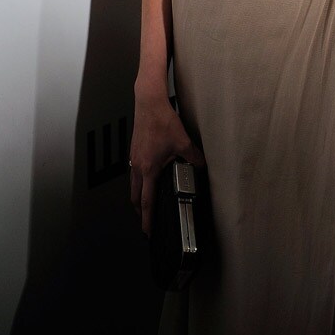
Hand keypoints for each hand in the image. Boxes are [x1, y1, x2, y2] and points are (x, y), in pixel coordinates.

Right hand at [129, 93, 205, 236]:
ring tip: (146, 203)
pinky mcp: (134, 151)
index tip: (147, 231)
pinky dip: (139, 181)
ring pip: (133, 184)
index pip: (146, 201)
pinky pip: (134, 172)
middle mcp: (138, 166)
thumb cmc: (162, 121)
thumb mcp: (183, 141)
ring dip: (138, 196)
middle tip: (146, 221)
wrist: (148, 103)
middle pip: (135, 196)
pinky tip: (147, 177)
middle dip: (140, 211)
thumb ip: (193, 157)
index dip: (147, 219)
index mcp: (148, 169)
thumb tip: (201, 166)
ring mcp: (134, 158)